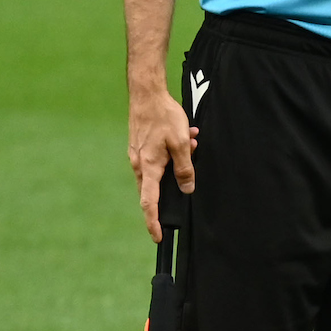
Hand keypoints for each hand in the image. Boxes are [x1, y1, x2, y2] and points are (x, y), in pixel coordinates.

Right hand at [128, 84, 196, 243]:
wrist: (146, 94)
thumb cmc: (163, 116)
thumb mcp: (181, 142)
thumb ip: (185, 168)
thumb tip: (188, 189)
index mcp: (148, 167)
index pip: (150, 202)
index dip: (153, 221)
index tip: (158, 237)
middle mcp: (139, 165)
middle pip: (156, 187)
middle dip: (176, 182)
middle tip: (190, 160)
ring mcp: (138, 156)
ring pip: (161, 170)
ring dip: (179, 161)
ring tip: (191, 141)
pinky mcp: (141, 147)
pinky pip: (159, 158)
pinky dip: (174, 152)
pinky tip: (186, 136)